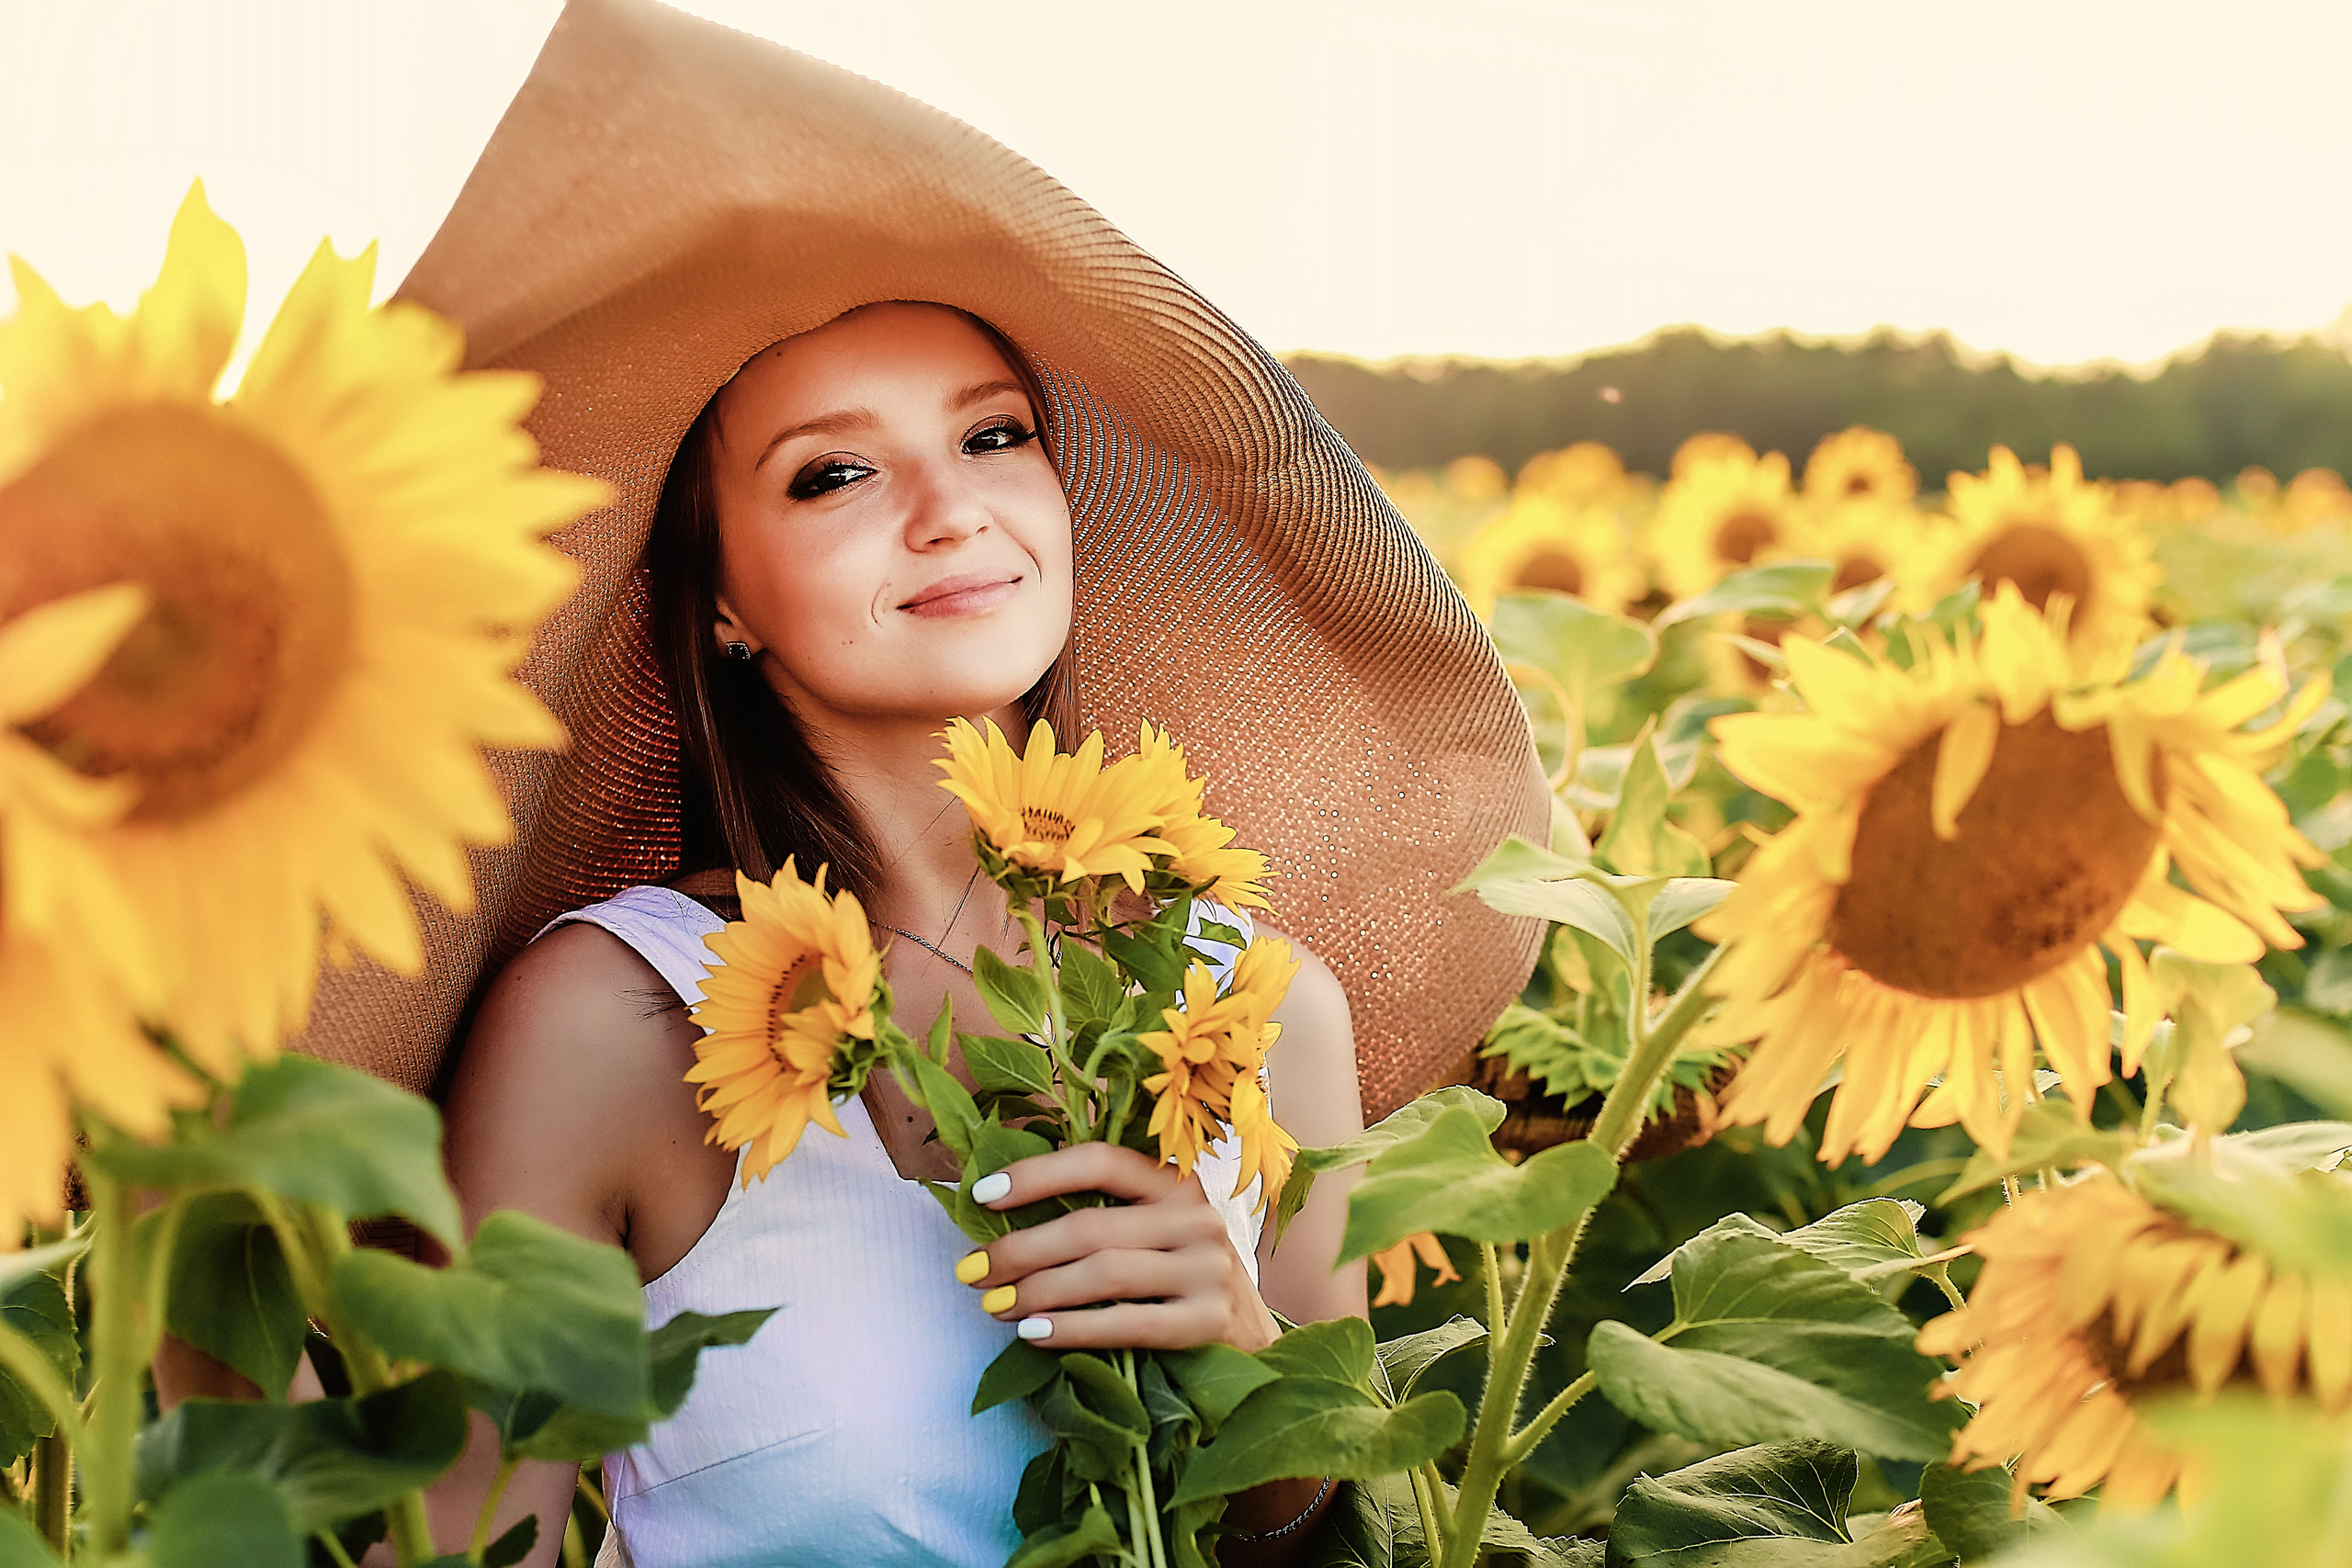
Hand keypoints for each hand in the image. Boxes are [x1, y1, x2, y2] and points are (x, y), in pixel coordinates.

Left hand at [958, 1142, 1278, 1352]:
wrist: (1252, 1343)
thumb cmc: (1181, 1282)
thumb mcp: (1155, 1235)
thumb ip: (1103, 1218)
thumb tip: (1001, 1222)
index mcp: (1176, 1183)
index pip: (1100, 1160)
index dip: (1037, 1174)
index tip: (982, 1195)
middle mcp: (1197, 1216)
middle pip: (1091, 1226)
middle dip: (1020, 1249)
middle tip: (972, 1271)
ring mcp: (1209, 1268)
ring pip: (1104, 1272)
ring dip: (1038, 1291)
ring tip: (996, 1306)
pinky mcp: (1209, 1319)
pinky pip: (1127, 1324)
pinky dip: (1072, 1329)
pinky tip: (1034, 1335)